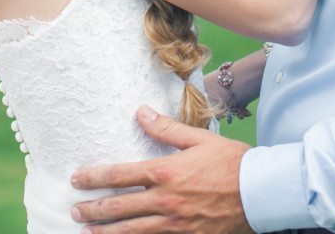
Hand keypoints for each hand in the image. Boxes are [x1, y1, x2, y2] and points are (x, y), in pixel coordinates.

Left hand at [70, 105, 253, 233]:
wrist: (259, 193)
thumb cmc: (232, 161)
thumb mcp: (199, 139)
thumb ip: (166, 129)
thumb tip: (140, 112)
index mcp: (166, 172)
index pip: (121, 175)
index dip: (96, 178)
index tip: (77, 179)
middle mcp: (165, 200)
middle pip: (120, 207)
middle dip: (93, 209)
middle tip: (74, 209)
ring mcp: (174, 224)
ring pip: (131, 231)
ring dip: (106, 232)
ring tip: (87, 231)